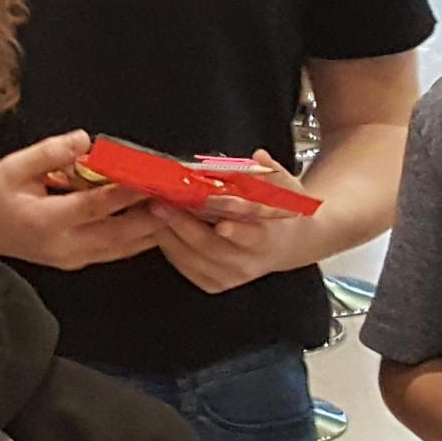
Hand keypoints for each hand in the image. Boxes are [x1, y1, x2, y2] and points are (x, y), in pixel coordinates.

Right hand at [0, 134, 167, 269]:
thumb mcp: (13, 167)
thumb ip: (49, 153)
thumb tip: (84, 139)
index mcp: (47, 220)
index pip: (96, 205)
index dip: (126, 191)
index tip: (152, 175)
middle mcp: (65, 245)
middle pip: (120, 232)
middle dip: (152, 214)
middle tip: (180, 196)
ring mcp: (73, 258)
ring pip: (123, 247)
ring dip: (153, 229)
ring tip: (179, 210)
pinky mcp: (77, 261)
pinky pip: (116, 252)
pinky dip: (140, 239)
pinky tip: (158, 224)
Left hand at [146, 154, 315, 292]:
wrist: (286, 245)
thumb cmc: (280, 214)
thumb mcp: (284, 189)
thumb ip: (270, 174)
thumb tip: (259, 157)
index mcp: (270, 240)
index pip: (254, 238)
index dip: (237, 233)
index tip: (222, 225)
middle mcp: (249, 263)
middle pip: (212, 247)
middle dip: (184, 224)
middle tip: (162, 203)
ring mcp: (230, 276)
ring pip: (193, 258)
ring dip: (170, 234)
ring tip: (155, 210)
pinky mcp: (214, 283)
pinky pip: (185, 267)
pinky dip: (169, 246)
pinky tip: (160, 227)